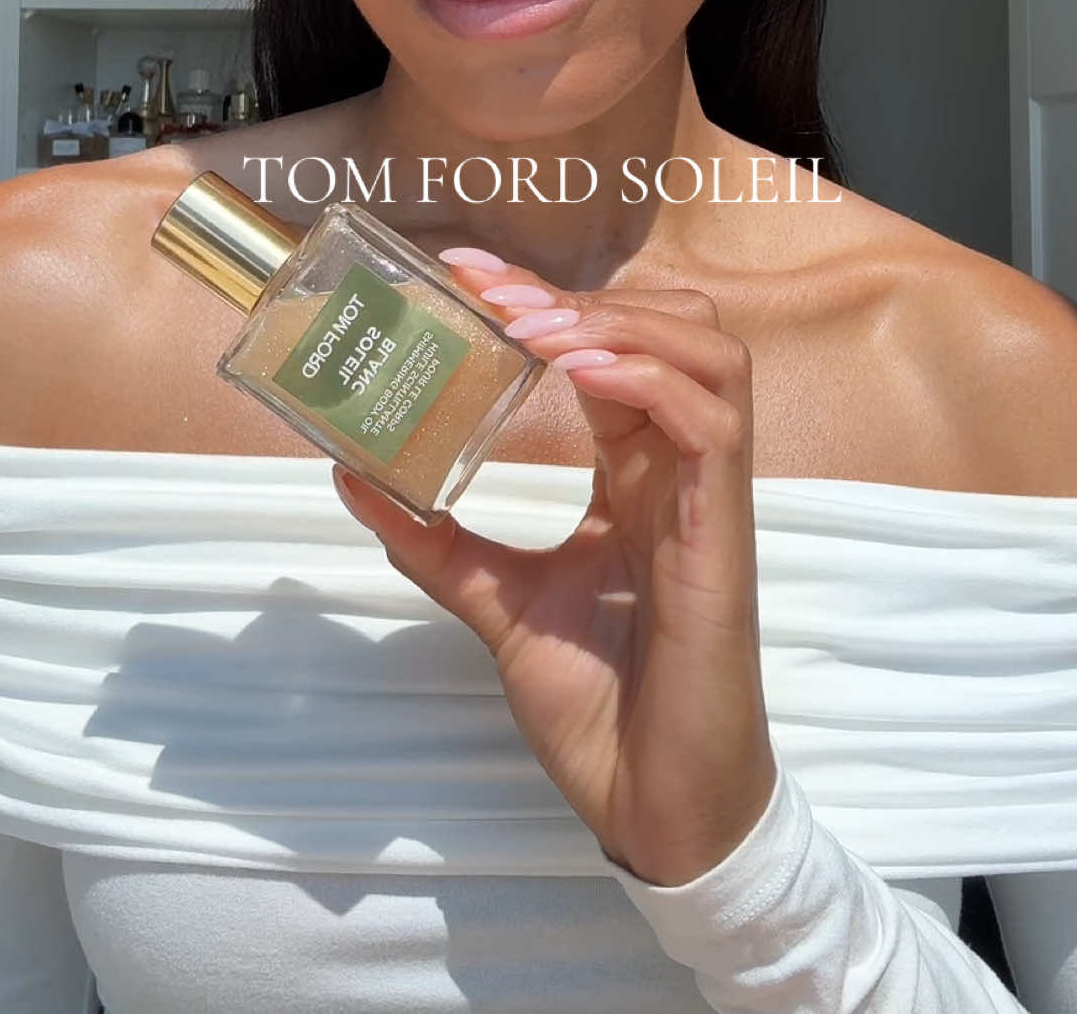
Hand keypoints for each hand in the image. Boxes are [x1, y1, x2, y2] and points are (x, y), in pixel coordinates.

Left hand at [330, 247, 776, 886]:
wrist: (652, 803)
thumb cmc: (598, 703)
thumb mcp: (498, 601)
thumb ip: (435, 538)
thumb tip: (351, 475)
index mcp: (638, 473)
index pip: (608, 348)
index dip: (547, 298)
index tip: (468, 273)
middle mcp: (681, 467)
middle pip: (676, 326)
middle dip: (587, 294)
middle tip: (494, 291)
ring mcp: (710, 495)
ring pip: (710, 352)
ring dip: (620, 322)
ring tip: (534, 327)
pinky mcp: (725, 532)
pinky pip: (710, 421)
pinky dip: (648, 378)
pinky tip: (580, 370)